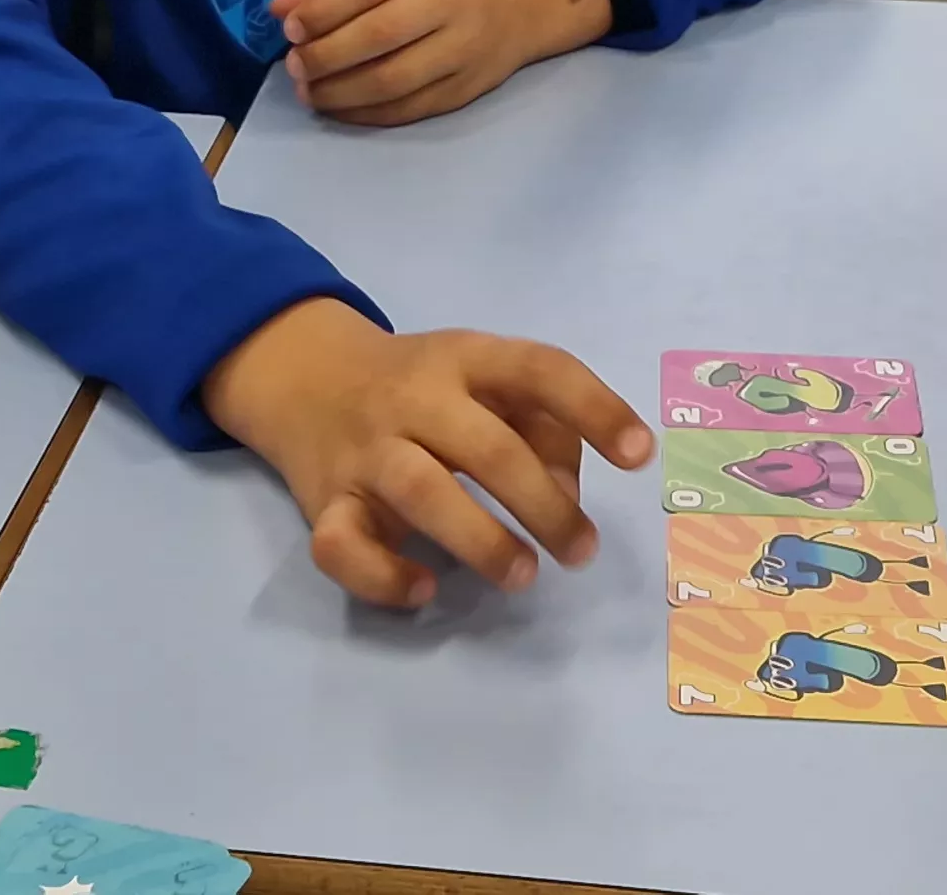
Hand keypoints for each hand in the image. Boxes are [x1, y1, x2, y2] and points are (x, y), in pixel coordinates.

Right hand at [202, 298, 653, 608]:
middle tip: (583, 551)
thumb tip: (567, 499)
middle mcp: (413, 397)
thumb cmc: (423, 387)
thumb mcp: (482, 377)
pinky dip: (384, 576)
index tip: (641, 455)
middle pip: (487, 448)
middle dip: (545, 506)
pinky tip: (425, 589)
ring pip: (422, 492)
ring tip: (526, 575)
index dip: (595, 408)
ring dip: (483, 541)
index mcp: (463, 358)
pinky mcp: (324, 503)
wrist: (305, 377)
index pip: (538, 370)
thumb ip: (540, 424)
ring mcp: (364, 450)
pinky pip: (344, 546)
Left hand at [269, 0, 611, 126]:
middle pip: (381, 35)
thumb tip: (281, 8)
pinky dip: (367, 114)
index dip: (325, 10)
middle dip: (326, 56)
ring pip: (394, 80)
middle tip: (295, 66)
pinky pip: (411, 108)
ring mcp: (464, 47)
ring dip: (341, 93)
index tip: (291, 29)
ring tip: (309, 92)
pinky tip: (339, 109)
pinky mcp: (468, 87)